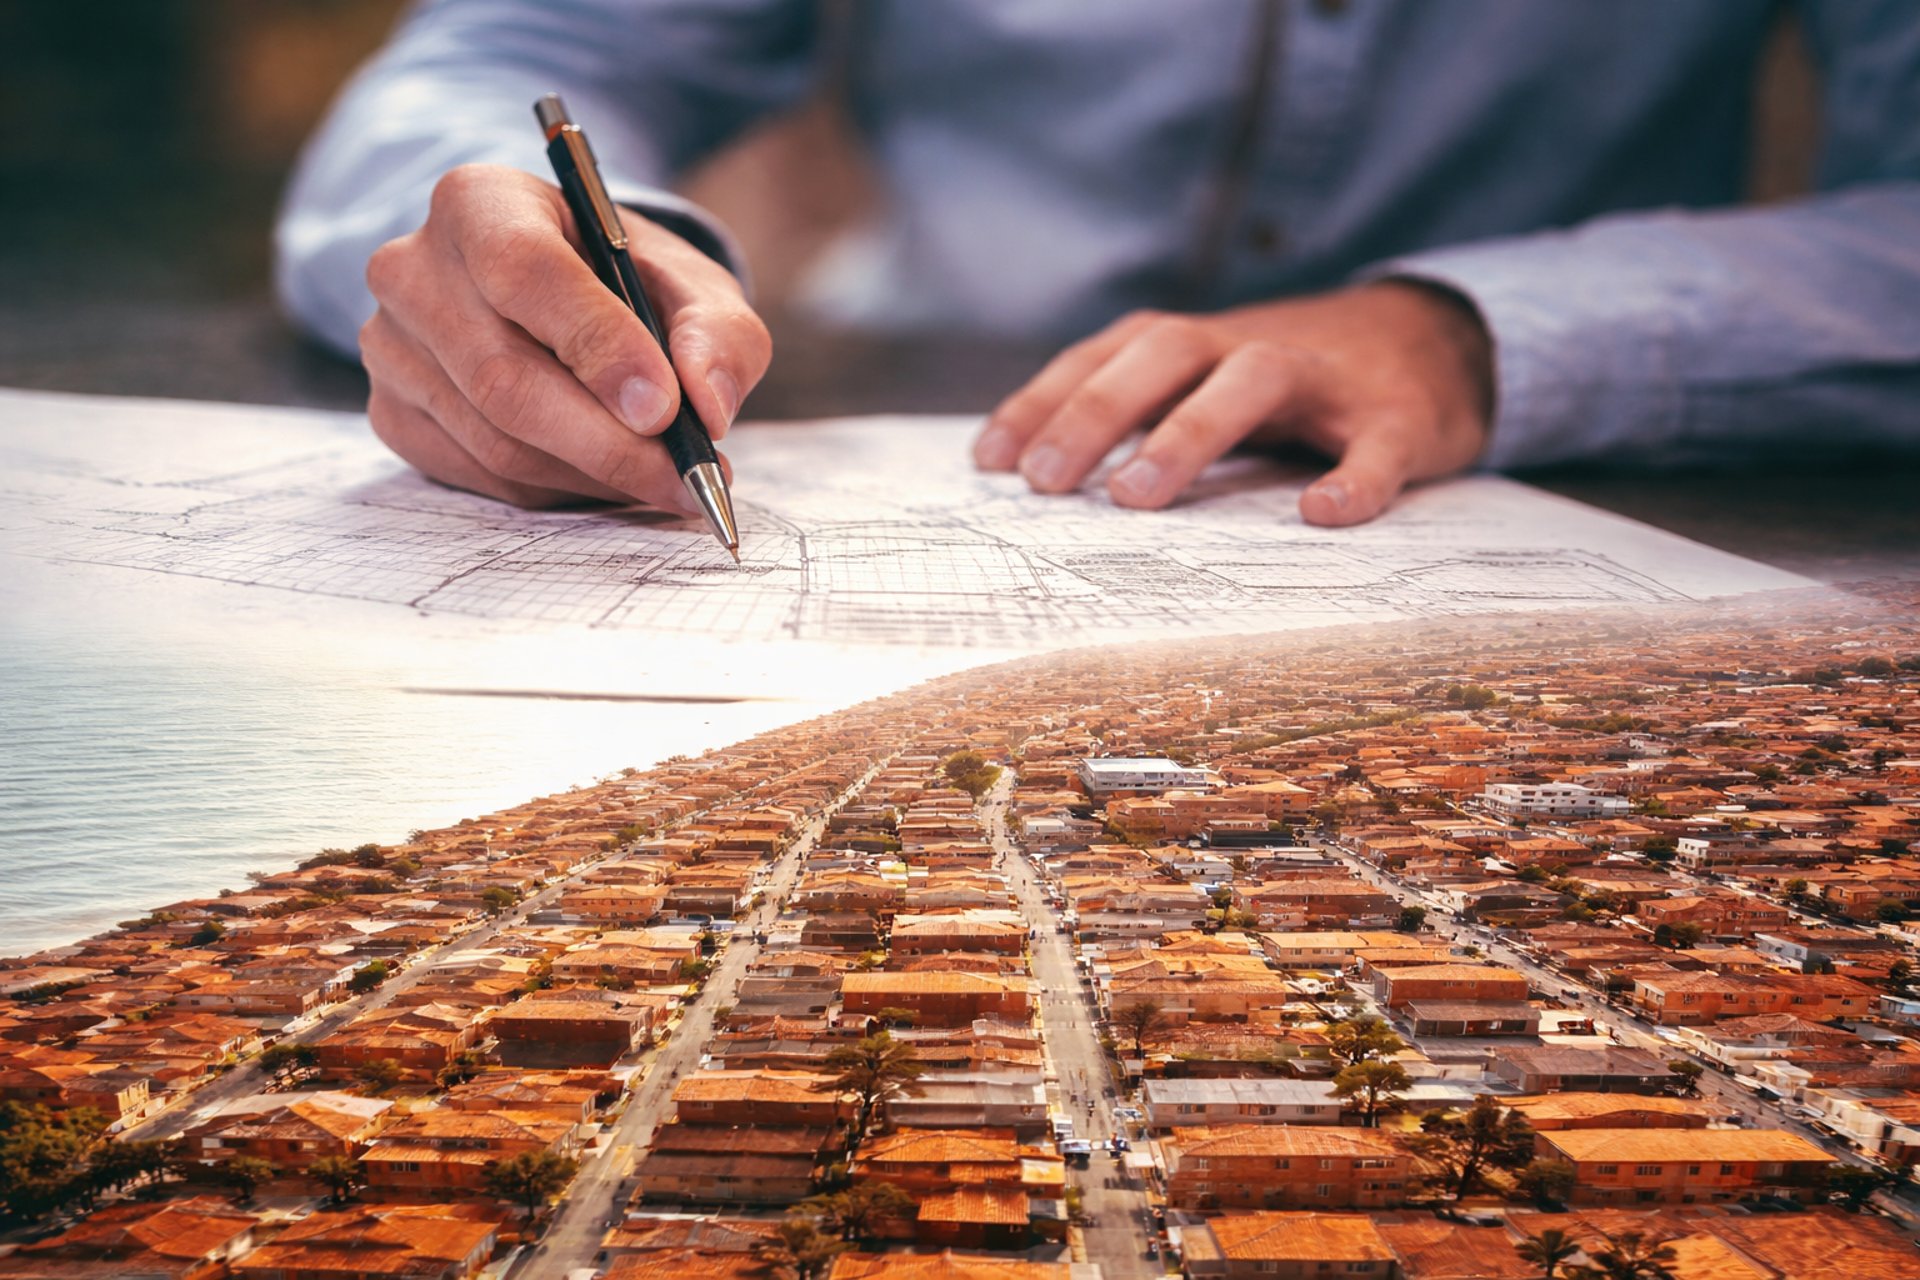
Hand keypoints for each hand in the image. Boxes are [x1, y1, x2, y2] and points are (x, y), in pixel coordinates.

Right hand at [359, 164, 769, 508]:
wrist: (563, 298)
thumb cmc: (625, 284)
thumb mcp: (691, 285)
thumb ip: (718, 332)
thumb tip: (708, 403)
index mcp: (480, 202)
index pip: (524, 271)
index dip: (597, 345)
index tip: (664, 407)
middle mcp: (413, 268)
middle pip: (504, 376)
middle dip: (608, 442)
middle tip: (687, 476)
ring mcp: (390, 346)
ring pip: (495, 439)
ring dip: (593, 475)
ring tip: (664, 480)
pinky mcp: (393, 412)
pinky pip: (481, 474)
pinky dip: (558, 489)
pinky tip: (607, 477)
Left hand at [973, 281, 1493, 524]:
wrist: (1434, 341)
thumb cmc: (1288, 383)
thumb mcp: (1204, 383)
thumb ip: (1132, 413)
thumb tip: (1027, 474)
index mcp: (1194, 343)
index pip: (1103, 357)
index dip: (1042, 402)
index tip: (988, 462)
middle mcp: (1248, 346)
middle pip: (1163, 352)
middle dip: (1096, 412)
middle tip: (1045, 483)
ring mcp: (1326, 378)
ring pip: (1252, 381)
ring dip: (1189, 433)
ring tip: (1137, 498)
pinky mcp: (1399, 417)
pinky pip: (1377, 444)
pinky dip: (1354, 478)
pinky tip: (1323, 515)